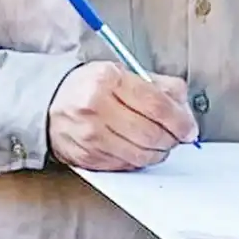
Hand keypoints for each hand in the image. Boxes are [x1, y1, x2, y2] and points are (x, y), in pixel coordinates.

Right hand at [48, 62, 198, 171]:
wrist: (49, 104)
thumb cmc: (90, 87)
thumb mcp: (123, 73)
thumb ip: (159, 87)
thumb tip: (186, 114)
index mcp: (108, 80)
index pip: (156, 105)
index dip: (180, 121)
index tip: (189, 128)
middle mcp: (96, 108)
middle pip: (151, 133)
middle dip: (172, 139)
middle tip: (177, 137)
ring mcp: (90, 136)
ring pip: (141, 154)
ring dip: (158, 153)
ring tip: (159, 144)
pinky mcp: (87, 157)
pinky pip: (126, 166)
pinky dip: (139, 160)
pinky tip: (138, 149)